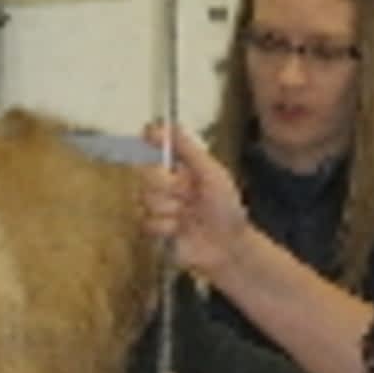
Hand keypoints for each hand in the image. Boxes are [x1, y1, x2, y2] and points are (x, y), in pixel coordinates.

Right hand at [139, 122, 250, 279]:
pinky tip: (180, 231)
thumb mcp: (212, 173)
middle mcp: (168, 187)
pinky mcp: (155, 231)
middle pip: (146, 175)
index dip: (152, 140)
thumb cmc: (226, 209)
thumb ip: (189, 149)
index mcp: (182, 170)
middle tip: (187, 195)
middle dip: (166, 186)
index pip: (158, 148)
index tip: (148, 134)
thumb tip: (166, 125)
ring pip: (145, 199)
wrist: (228, 247)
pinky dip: (165, 227)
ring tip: (187, 217)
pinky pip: (145, 222)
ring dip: (169, 209)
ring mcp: (161, 208)